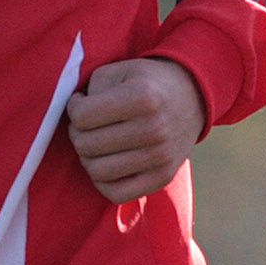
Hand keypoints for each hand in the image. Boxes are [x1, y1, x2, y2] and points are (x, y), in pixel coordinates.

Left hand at [65, 57, 204, 202]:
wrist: (191, 97)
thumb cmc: (146, 82)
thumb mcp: (120, 70)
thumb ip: (91, 88)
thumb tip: (75, 119)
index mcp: (142, 97)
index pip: (82, 116)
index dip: (74, 108)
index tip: (83, 102)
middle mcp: (154, 129)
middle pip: (86, 145)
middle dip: (78, 134)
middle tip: (87, 124)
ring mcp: (161, 157)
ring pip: (97, 172)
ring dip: (88, 158)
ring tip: (97, 142)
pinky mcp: (163, 177)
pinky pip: (116, 194)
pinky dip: (103, 182)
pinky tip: (107, 162)